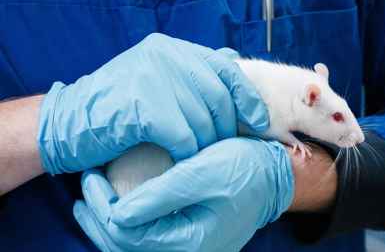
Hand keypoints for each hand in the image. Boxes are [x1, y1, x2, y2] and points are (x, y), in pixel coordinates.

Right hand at [37, 33, 268, 173]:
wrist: (68, 123)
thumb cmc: (119, 110)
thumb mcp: (156, 83)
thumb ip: (190, 79)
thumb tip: (233, 80)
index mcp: (173, 49)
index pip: (226, 67)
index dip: (247, 97)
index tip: (259, 122)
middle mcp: (166, 56)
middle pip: (218, 97)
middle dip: (226, 128)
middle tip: (224, 149)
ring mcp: (154, 77)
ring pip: (203, 120)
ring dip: (205, 146)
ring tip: (199, 159)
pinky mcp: (144, 105)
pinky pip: (184, 137)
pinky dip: (187, 154)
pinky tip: (179, 161)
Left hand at [73, 138, 293, 251]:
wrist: (272, 176)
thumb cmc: (243, 169)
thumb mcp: (203, 173)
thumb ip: (162, 195)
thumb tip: (118, 212)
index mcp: (192, 241)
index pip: (128, 235)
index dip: (102, 207)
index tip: (90, 177)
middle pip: (125, 247)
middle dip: (97, 217)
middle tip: (84, 187)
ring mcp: (189, 247)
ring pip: (133, 246)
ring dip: (107, 223)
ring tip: (90, 201)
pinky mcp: (189, 236)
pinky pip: (148, 238)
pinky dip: (128, 223)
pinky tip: (119, 207)